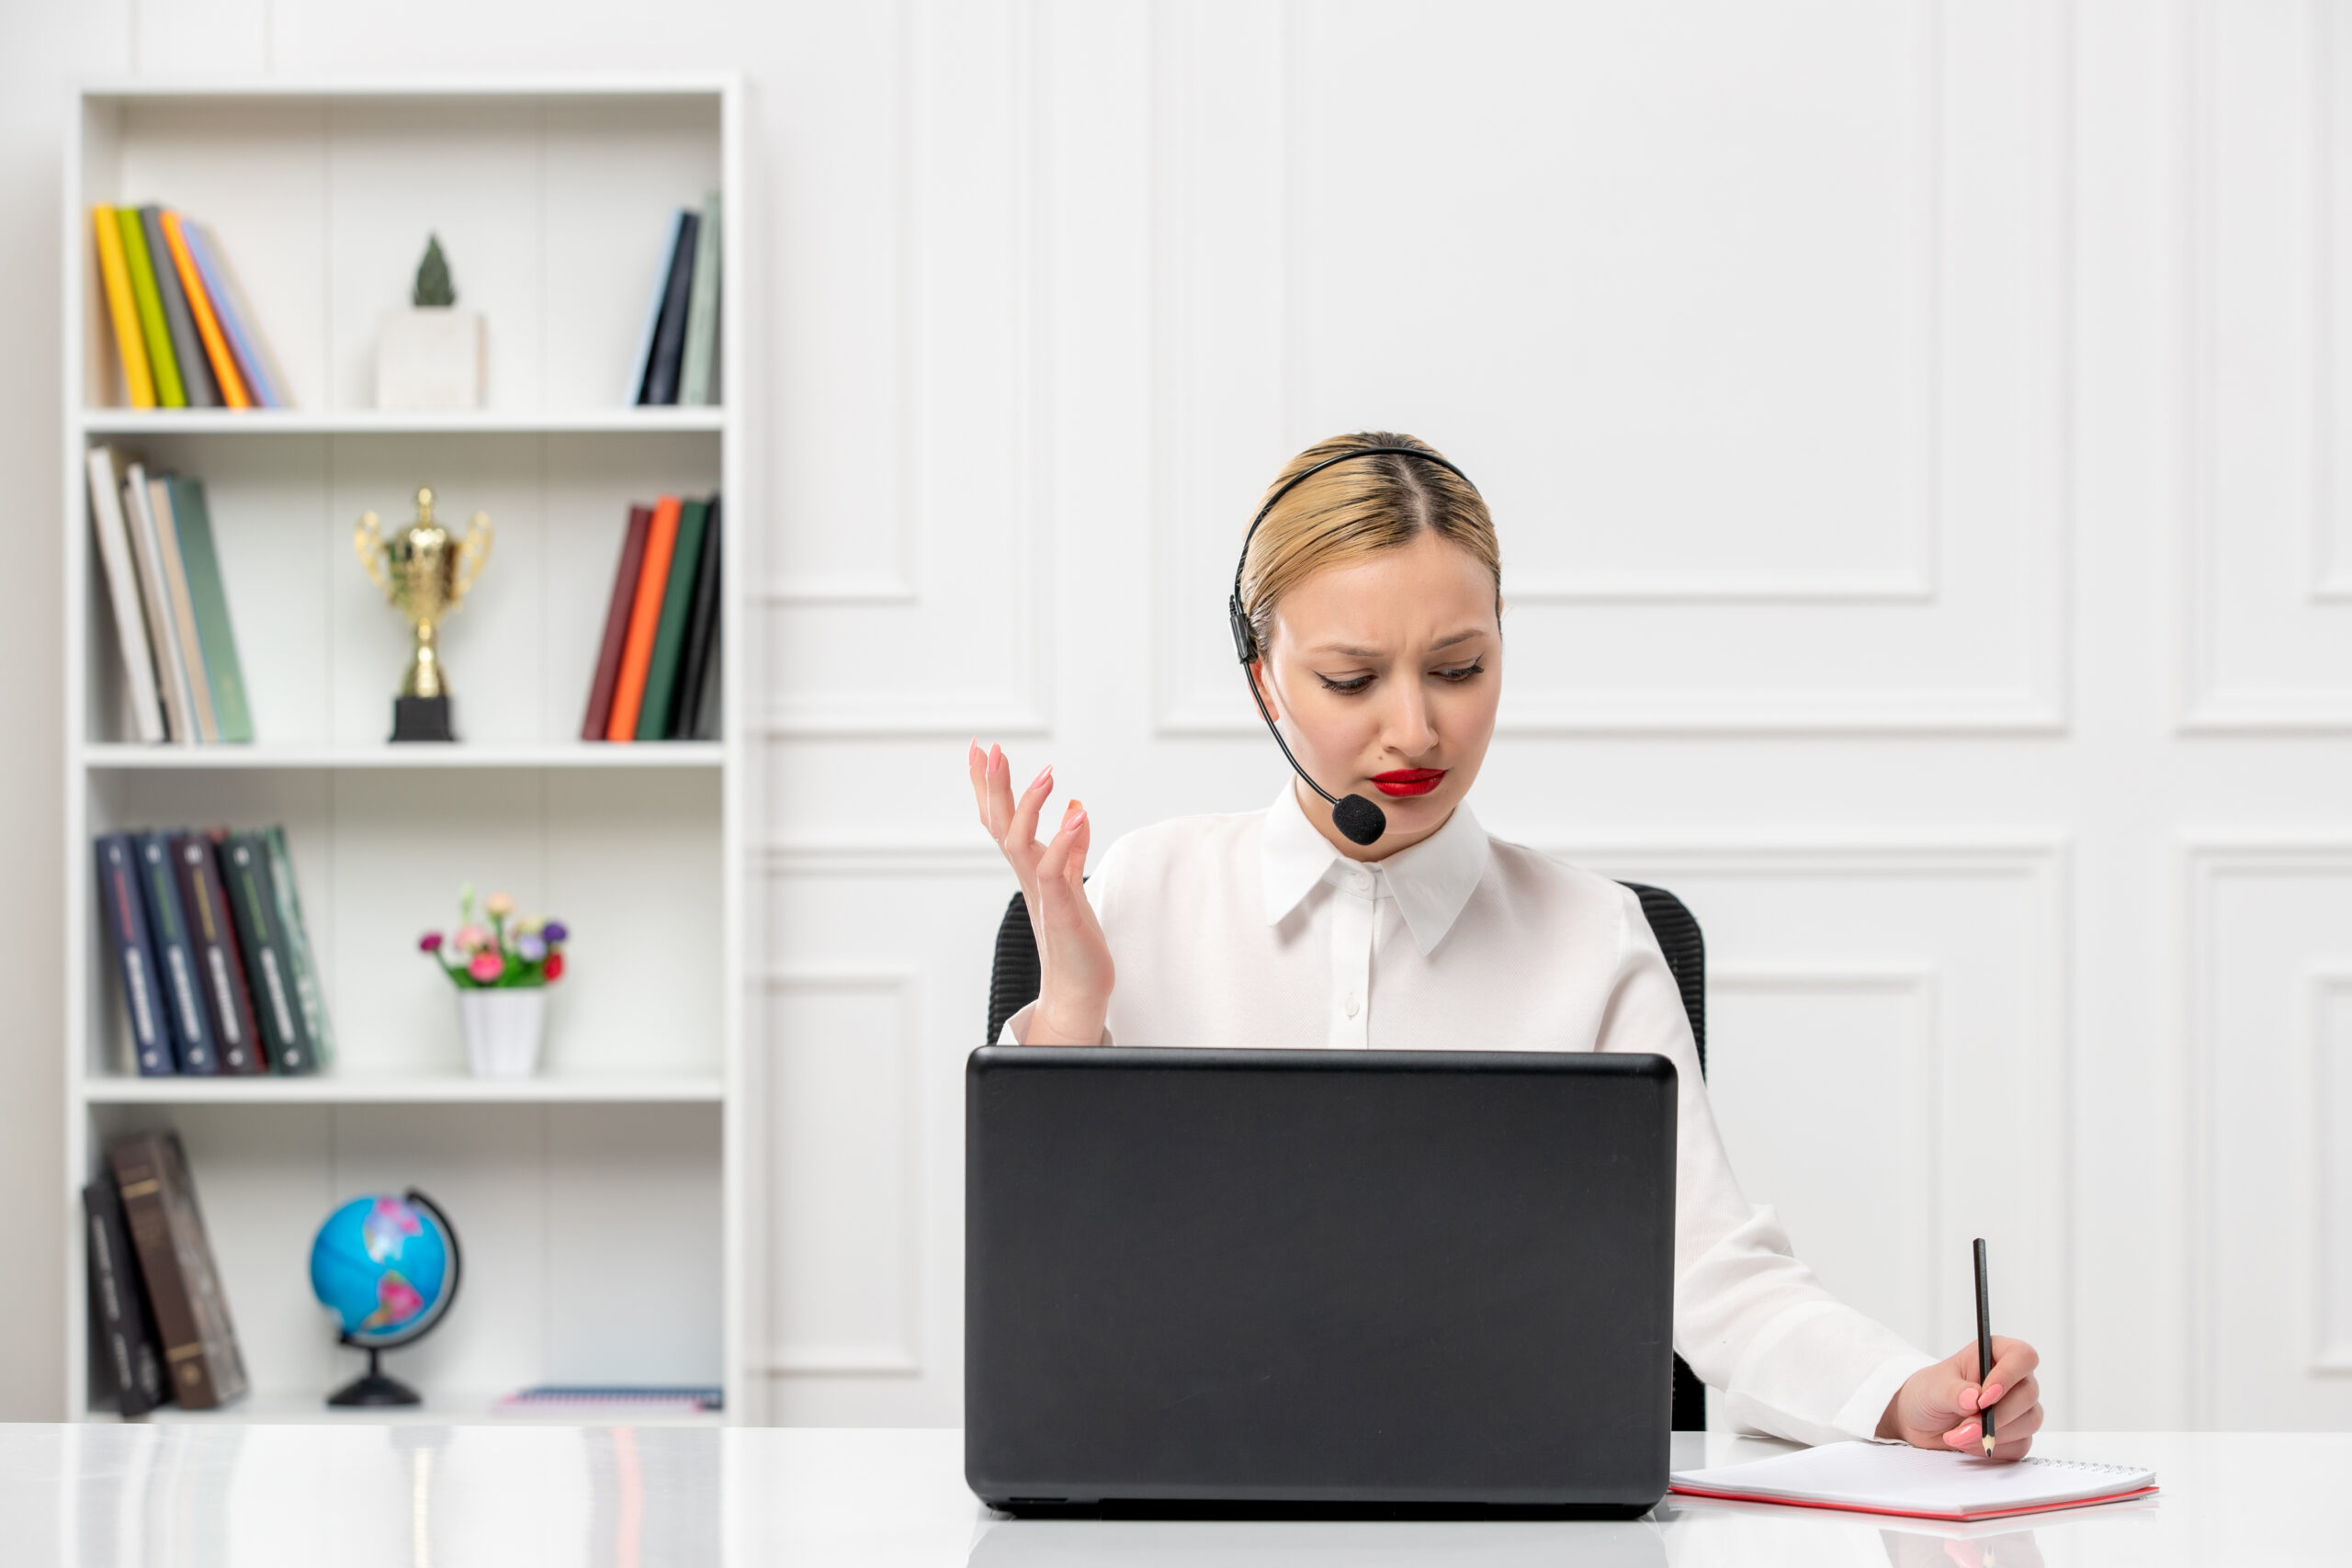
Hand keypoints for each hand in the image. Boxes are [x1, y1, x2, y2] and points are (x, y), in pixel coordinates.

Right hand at [968, 741, 1113, 1043]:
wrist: (1078, 989)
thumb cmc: (1074, 939)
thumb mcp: (1073, 883)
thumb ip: (1072, 847)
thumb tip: (1075, 810)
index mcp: (1029, 867)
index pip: (1001, 818)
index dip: (988, 784)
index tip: (980, 748)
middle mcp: (1028, 876)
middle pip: (1000, 824)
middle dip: (992, 786)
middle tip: (990, 749)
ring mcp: (1041, 893)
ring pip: (1020, 842)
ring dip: (1029, 806)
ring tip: (1046, 773)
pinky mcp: (1060, 912)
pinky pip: (1055, 872)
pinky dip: (1065, 842)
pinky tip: (1076, 814)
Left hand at [1877, 1337, 2042, 1459]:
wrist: (1922, 1423)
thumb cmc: (1928, 1394)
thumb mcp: (1932, 1389)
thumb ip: (1952, 1392)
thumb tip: (1973, 1398)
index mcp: (1995, 1354)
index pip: (2022, 1356)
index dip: (2008, 1375)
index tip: (1984, 1397)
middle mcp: (2013, 1379)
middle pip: (2028, 1393)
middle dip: (1996, 1415)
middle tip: (1965, 1425)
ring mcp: (2019, 1408)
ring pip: (2029, 1421)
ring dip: (1993, 1433)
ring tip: (1959, 1435)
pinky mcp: (2018, 1435)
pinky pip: (2020, 1445)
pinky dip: (1993, 1447)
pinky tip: (1968, 1443)